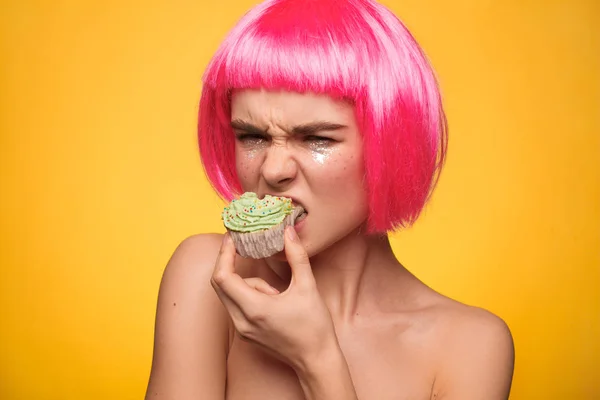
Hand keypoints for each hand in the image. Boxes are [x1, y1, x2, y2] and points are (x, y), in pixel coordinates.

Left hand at [210, 226, 336, 370]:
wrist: (316, 359)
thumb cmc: (314, 326)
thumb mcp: (308, 287)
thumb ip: (297, 256)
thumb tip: (287, 232)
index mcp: (255, 309)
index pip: (224, 277)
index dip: (224, 254)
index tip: (232, 238)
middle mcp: (242, 321)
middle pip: (219, 284)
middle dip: (228, 263)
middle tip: (240, 246)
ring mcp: (242, 330)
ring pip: (229, 294)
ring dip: (246, 283)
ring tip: (276, 292)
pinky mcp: (245, 333)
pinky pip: (236, 305)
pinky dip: (248, 295)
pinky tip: (272, 299)